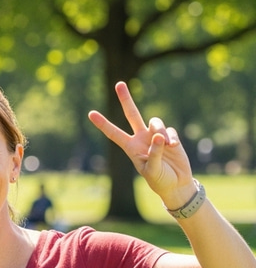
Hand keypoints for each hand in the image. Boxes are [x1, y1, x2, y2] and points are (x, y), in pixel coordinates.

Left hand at [88, 82, 195, 208]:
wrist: (176, 184)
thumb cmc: (159, 180)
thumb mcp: (152, 170)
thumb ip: (154, 153)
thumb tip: (158, 135)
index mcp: (130, 148)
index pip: (113, 133)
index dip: (103, 124)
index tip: (90, 113)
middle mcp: (140, 138)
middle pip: (132, 114)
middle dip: (126, 99)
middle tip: (119, 84)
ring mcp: (155, 136)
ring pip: (154, 122)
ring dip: (159, 130)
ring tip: (166, 145)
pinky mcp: (170, 137)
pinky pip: (169, 130)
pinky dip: (171, 138)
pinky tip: (174, 147)